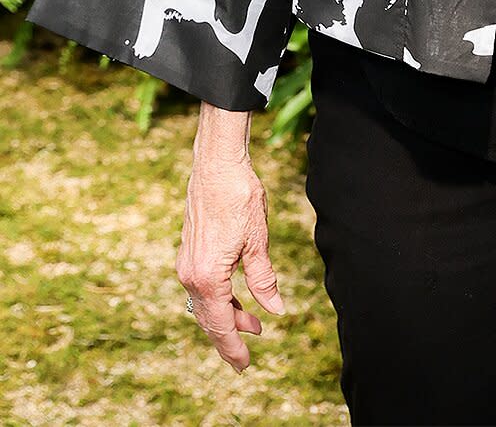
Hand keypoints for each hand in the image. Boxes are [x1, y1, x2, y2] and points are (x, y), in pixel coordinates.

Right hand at [175, 153, 285, 372]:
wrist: (216, 164)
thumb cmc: (239, 198)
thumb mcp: (258, 242)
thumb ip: (263, 280)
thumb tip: (275, 310)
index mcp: (207, 277)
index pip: (220, 324)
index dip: (233, 347)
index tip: (245, 365)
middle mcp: (190, 274)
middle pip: (209, 319)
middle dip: (229, 338)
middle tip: (247, 357)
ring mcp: (187, 262)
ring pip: (205, 303)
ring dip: (227, 316)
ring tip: (253, 324)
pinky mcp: (189, 252)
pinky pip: (202, 287)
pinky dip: (219, 298)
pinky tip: (237, 298)